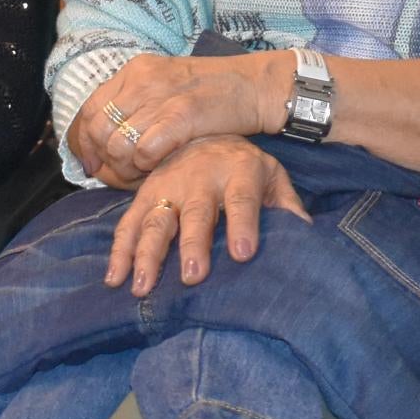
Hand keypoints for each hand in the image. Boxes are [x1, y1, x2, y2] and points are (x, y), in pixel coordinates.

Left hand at [63, 51, 287, 183]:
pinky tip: (158, 168)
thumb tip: (105, 142)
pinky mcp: (181, 115)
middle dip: (104, 161)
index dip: (85, 142)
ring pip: (118, 144)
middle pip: (99, 129)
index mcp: (136, 70)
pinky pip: (144, 151)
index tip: (92, 163)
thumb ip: (136, 105)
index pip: (91, 108)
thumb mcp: (166, 87)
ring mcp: (161, 95)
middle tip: (120, 176)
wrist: (254, 86)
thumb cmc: (212, 93)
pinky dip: (146, 167)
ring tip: (141, 175)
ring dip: (125, 168)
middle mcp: (143, 79)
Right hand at [103, 138, 309, 294]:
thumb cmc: (245, 168)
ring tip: (143, 286)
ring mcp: (168, 186)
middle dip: (192, 244)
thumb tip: (305, 234)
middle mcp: (201, 177)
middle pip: (196, 213)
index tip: (243, 253)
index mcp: (239, 171)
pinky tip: (114, 278)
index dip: (243, 224)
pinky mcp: (145, 195)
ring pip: (156, 220)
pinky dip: (119, 251)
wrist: (207, 132)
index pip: (242, 199)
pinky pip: (128, 224)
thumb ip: (288, 205)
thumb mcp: (273, 177)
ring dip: (148, 254)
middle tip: (192, 275)